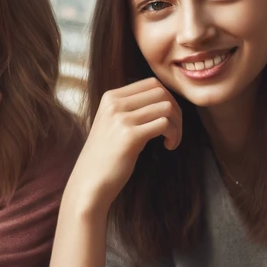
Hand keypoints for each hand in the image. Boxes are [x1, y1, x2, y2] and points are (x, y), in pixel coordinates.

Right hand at [68, 78, 181, 209]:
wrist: (90, 183)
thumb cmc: (105, 157)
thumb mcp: (112, 124)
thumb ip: (130, 109)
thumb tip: (163, 101)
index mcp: (110, 97)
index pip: (151, 83)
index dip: (167, 98)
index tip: (168, 117)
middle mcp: (114, 104)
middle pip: (161, 92)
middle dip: (175, 111)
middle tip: (174, 130)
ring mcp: (121, 119)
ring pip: (166, 107)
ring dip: (177, 124)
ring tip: (171, 140)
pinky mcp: (130, 136)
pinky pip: (164, 124)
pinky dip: (173, 135)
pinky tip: (168, 146)